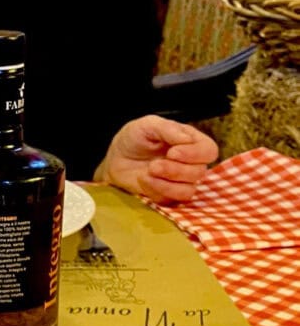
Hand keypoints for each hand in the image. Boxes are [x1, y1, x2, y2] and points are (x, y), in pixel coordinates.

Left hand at [94, 115, 218, 203]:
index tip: (172, 152)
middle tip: (154, 165)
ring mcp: (180, 181)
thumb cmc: (133, 139)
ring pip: (189, 190)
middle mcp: (190, 162)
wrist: (115, 159)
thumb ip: (168, 129)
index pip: (209, 150)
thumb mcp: (147, 125)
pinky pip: (172, 200)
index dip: (194, 154)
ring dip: (167, 184)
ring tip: (148, 172)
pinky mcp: (169, 195)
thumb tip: (187, 139)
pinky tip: (144, 180)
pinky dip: (157, 190)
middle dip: (175, 170)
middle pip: (199, 172)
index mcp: (190, 141)